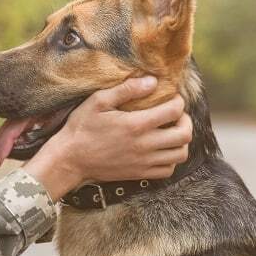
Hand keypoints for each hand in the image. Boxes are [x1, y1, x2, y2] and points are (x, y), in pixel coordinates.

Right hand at [23, 77, 191, 199]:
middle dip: (185, 120)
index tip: (171, 97)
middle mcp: (145, 145)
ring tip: (171, 131)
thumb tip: (152, 81)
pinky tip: (162, 149)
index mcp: (136, 124)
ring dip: (181, 141)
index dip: (178, 101)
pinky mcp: (139, 174)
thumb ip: (126, 89)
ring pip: (180, 154)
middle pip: (184, 134)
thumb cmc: (82, 127)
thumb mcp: (98, 101)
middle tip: (176, 114)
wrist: (70, 159)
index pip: (174, 110)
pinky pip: (168, 170)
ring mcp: (144, 162)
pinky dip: (171, 159)